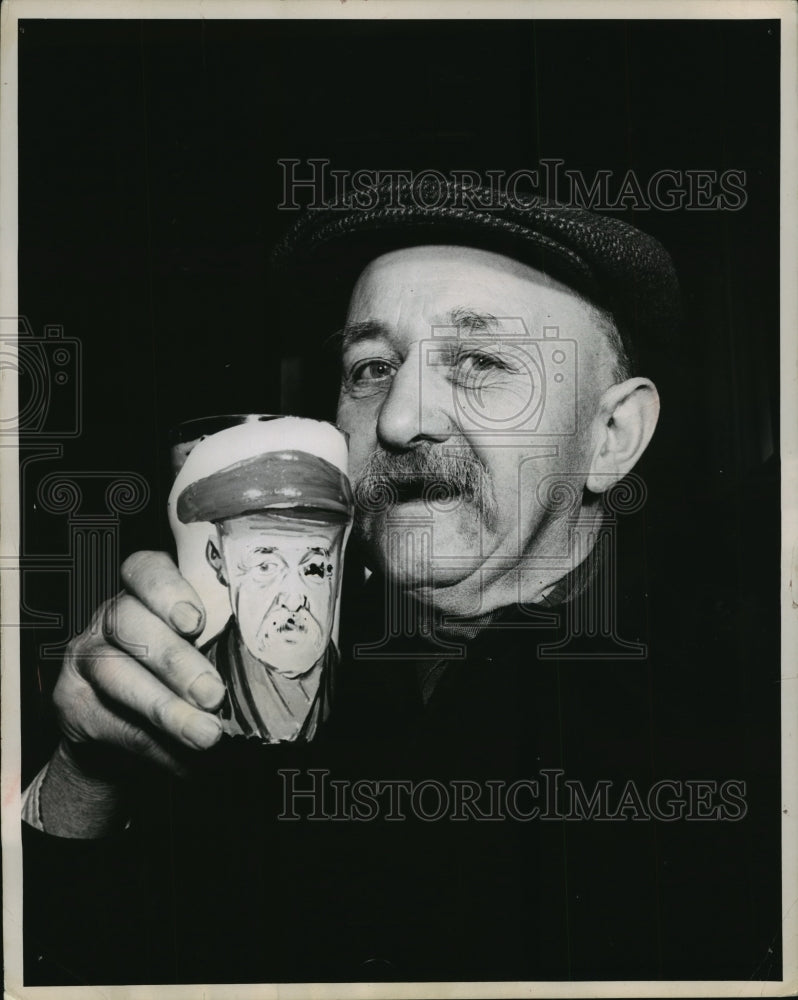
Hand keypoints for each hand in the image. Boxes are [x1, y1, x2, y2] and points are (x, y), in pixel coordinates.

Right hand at [53, 551, 224, 773]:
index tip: (194, 621)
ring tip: (205, 735)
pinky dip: (154, 746)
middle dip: (175, 660)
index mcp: (146, 593)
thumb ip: (219, 649)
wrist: (123, 732)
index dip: (166, 589)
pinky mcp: (71, 703)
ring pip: (117, 675)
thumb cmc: (180, 678)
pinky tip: (185, 761)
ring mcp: (85, 657)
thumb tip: (263, 675)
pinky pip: (111, 723)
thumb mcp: (202, 652)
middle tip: (213, 694)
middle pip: (130, 622)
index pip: (145, 568)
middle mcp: (110, 616)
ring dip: (166, 709)